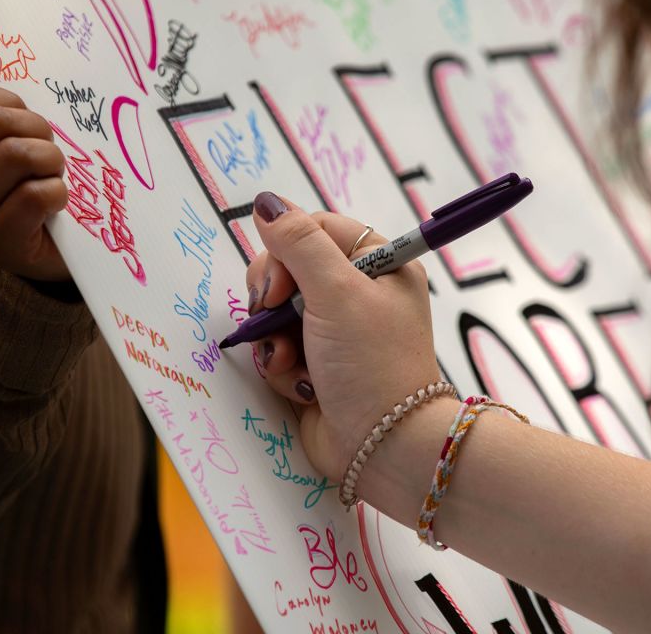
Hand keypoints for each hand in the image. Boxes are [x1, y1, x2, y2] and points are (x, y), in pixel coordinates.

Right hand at [0, 68, 69, 281]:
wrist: (36, 252)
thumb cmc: (12, 185)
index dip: (10, 102)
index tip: (21, 124)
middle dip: (36, 128)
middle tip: (46, 150)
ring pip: (19, 154)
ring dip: (50, 159)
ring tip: (51, 174)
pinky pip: (36, 194)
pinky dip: (58, 192)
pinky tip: (53, 202)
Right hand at [243, 192, 441, 479]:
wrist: (384, 448)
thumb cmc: (373, 365)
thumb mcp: (337, 292)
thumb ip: (299, 244)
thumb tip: (267, 203)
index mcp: (380, 264)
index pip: (315, 229)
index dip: (287, 249)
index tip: (279, 281)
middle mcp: (359, 294)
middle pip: (288, 268)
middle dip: (273, 296)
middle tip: (277, 316)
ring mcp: (337, 332)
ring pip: (276, 312)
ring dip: (274, 337)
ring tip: (290, 359)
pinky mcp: (317, 365)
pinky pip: (279, 349)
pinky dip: (280, 365)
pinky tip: (298, 382)